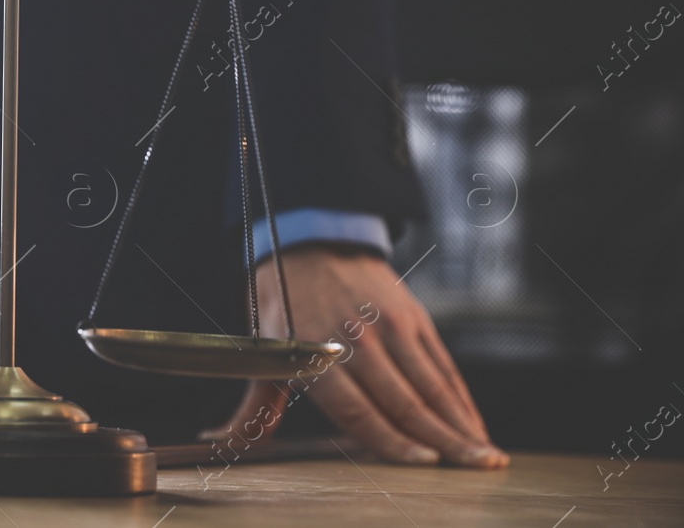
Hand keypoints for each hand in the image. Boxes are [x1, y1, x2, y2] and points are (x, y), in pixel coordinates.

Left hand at [207, 243, 507, 467]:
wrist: (308, 240)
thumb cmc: (282, 303)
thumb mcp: (263, 349)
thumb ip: (255, 402)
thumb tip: (224, 438)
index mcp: (315, 353)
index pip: (358, 410)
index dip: (392, 441)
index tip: (423, 464)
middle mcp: (355, 339)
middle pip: (404, 402)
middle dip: (443, 442)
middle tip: (474, 470)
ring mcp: (389, 325)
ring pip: (432, 384)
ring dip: (462, 423)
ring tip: (487, 455)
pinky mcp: (412, 316)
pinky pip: (441, 363)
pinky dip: (460, 396)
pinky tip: (473, 422)